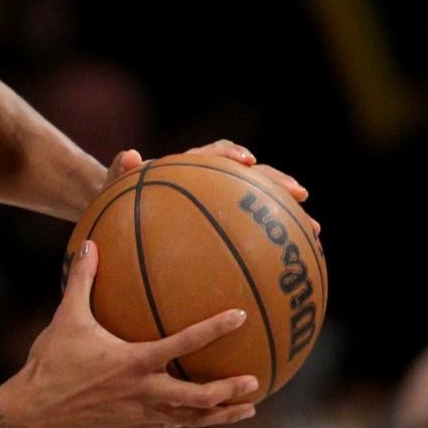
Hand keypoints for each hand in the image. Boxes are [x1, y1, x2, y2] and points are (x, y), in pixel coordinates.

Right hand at [8, 240, 261, 427]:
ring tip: (248, 408)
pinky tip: (206, 415)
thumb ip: (82, 281)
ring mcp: (141, 414)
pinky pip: (173, 424)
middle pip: (199, 396)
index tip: (239, 317)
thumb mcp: (66, 319)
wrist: (33, 410)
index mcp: (133, 362)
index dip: (214, 329)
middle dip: (229, 390)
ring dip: (222, 414)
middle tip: (254, 380)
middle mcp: (144, 391)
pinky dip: (195, 420)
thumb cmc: (51, 362)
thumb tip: (90, 244)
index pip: (183, 344)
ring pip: (191, 418)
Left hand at [108, 140, 317, 235]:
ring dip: (288, 218)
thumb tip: (130, 154)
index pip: (214, 155)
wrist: (118, 221)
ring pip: (261, 208)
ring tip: (313, 233)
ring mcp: (220, 208)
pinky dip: (270, 250)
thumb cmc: (116, 203)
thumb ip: (119, 172)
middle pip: (252, 178)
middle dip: (278, 184)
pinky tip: (287, 273)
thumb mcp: (114, 189)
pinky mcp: (224, 231)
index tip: (245, 161)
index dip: (231, 154)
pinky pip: (251, 239)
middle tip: (300, 195)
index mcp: (188, 170)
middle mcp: (210, 185)